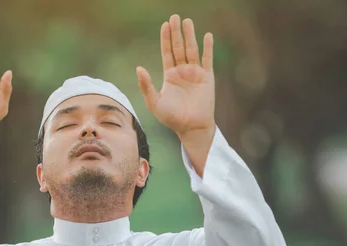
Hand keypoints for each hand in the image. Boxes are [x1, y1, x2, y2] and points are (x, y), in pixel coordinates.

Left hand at [137, 15, 214, 138]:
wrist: (191, 127)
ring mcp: (195, 73)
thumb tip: (138, 68)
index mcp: (170, 76)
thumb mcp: (154, 102)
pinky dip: (208, 48)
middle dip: (176, 33)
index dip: (166, 39)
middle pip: (179, 47)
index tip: (164, 25)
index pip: (167, 53)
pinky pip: (207, 59)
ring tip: (187, 21)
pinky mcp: (207, 77)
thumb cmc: (172, 118)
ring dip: (190, 36)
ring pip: (192, 50)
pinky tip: (206, 36)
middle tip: (174, 16)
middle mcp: (182, 72)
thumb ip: (146, 86)